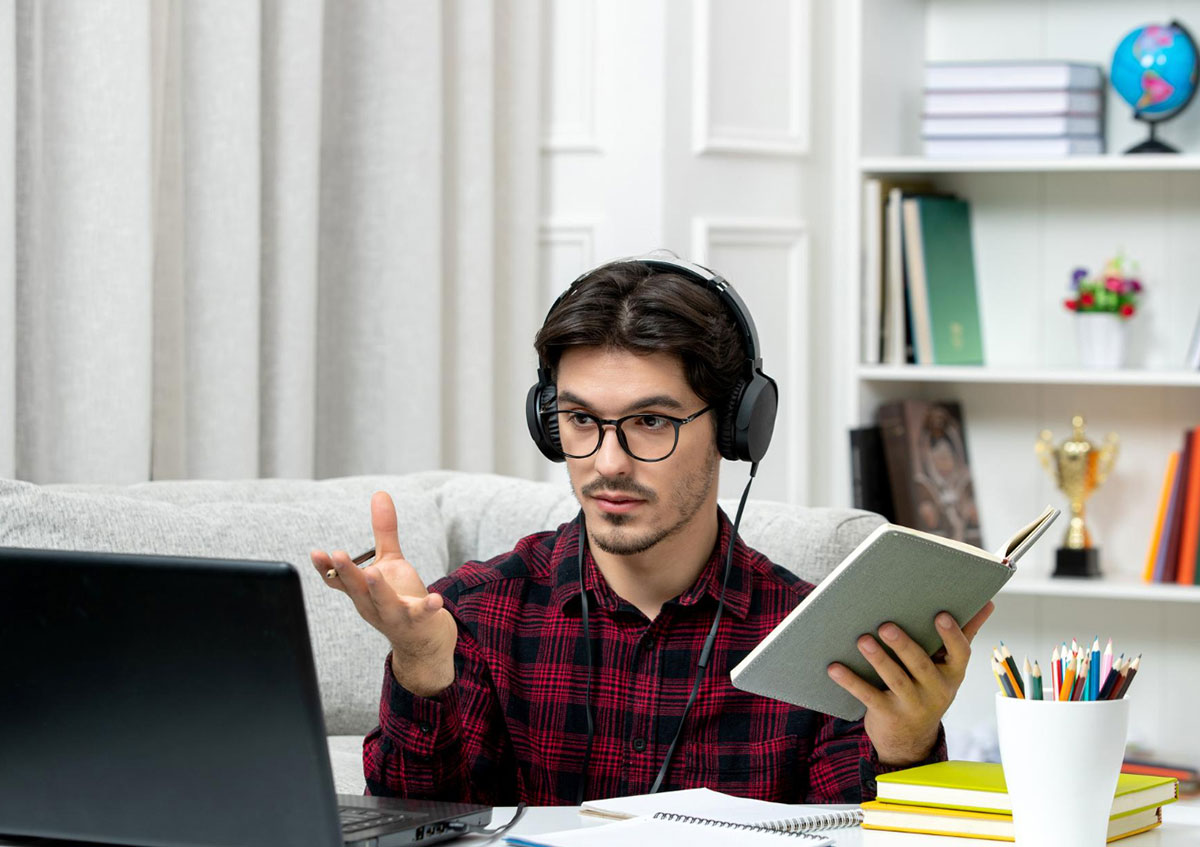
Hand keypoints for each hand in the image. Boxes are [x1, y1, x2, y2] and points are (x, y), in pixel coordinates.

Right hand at [310, 491, 457, 696]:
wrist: (423, 637)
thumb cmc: (399, 596)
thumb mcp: (389, 562)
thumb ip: (384, 530)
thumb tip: (380, 493)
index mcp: (361, 592)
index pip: (339, 580)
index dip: (326, 568)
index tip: (316, 553)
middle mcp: (372, 605)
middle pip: (356, 588)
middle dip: (346, 572)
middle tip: (336, 554)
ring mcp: (394, 614)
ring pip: (383, 602)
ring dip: (377, 589)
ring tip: (373, 573)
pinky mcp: (418, 619)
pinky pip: (422, 614)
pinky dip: (428, 607)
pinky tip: (435, 600)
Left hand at [826, 601, 994, 765]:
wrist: (910, 738)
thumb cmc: (928, 687)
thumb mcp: (948, 667)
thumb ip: (963, 634)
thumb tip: (988, 603)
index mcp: (952, 674)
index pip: (960, 654)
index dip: (952, 635)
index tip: (940, 614)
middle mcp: (936, 691)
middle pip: (921, 665)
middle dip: (904, 646)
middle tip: (886, 626)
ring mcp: (912, 705)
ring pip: (895, 680)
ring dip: (878, 659)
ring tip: (862, 640)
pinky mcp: (888, 715)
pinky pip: (868, 696)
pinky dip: (850, 681)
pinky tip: (834, 667)